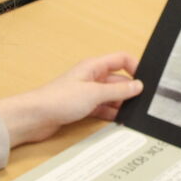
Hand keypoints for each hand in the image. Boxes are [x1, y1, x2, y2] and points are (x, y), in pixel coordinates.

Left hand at [0, 52, 142, 146]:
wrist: (35, 117)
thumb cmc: (58, 99)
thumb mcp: (94, 94)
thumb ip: (118, 91)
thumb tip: (138, 86)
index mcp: (94, 66)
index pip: (121, 59)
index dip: (135, 67)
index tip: (146, 81)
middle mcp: (91, 77)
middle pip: (118, 80)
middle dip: (130, 91)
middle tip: (143, 103)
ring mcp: (87, 93)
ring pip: (111, 96)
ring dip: (120, 104)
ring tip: (132, 115)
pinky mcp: (82, 107)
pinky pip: (103, 108)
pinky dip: (111, 114)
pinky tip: (119, 121)